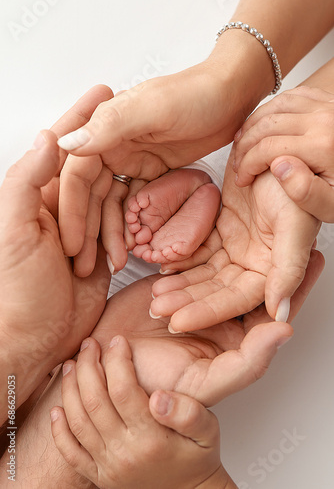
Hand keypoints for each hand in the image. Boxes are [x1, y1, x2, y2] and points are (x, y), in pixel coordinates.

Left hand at [0, 91, 111, 409]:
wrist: (36, 340)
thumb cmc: (17, 289)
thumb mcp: (14, 231)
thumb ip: (27, 182)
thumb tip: (49, 139)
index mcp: (37, 197)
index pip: (63, 149)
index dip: (81, 118)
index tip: (104, 92)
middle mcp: (61, 209)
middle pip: (91, 165)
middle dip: (112, 140)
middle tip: (138, 117)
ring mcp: (83, 230)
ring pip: (111, 197)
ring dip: (125, 189)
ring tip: (150, 164)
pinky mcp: (100, 252)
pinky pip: (121, 229)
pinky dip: (129, 226)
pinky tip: (141, 216)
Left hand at [51, 336, 232, 488]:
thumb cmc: (198, 459)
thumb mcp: (208, 433)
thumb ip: (188, 413)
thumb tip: (159, 396)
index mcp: (151, 439)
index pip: (123, 390)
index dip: (117, 360)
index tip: (118, 341)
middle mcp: (124, 453)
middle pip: (94, 401)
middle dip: (88, 366)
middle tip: (89, 344)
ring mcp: (108, 466)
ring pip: (78, 422)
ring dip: (70, 389)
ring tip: (70, 364)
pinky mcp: (99, 476)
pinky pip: (70, 453)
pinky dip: (59, 430)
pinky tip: (56, 409)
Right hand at [55, 60, 253, 275]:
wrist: (231, 95)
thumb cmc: (195, 94)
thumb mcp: (152, 108)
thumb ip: (110, 127)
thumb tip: (66, 145)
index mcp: (103, 130)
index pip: (77, 176)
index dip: (72, 211)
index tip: (73, 244)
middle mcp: (111, 147)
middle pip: (90, 195)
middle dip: (88, 230)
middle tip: (87, 264)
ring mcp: (131, 161)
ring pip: (112, 204)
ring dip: (111, 232)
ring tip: (115, 262)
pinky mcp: (151, 171)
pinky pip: (135, 204)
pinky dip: (132, 224)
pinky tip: (133, 244)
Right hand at [84, 248, 322, 407]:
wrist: (102, 367)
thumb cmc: (151, 384)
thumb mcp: (205, 382)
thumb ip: (249, 362)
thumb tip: (286, 330)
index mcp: (235, 345)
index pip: (274, 311)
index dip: (296, 287)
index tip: (315, 258)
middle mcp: (220, 322)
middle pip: (253, 285)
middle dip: (274, 259)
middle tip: (296, 231)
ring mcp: (198, 304)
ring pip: (225, 271)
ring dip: (242, 247)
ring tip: (261, 221)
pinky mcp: (174, 288)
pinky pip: (196, 264)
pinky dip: (206, 247)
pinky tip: (221, 229)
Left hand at [150, 155, 319, 329]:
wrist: (277, 149)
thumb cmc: (292, 182)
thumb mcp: (294, 224)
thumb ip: (287, 270)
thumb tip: (278, 312)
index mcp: (273, 268)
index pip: (236, 300)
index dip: (207, 312)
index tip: (177, 322)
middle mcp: (253, 261)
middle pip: (215, 289)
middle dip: (186, 301)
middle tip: (157, 310)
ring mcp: (235, 245)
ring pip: (203, 271)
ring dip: (180, 283)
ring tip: (155, 294)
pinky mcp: (221, 229)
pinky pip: (197, 248)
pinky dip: (180, 257)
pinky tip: (162, 265)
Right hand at [233, 86, 333, 220]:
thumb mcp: (332, 207)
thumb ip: (306, 192)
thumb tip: (278, 167)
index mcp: (322, 146)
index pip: (266, 149)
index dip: (246, 165)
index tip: (241, 179)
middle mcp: (324, 120)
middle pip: (266, 125)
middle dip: (244, 145)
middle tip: (238, 164)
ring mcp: (327, 106)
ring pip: (276, 106)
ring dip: (254, 124)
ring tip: (243, 143)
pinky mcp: (329, 101)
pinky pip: (293, 95)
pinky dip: (273, 108)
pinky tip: (265, 124)